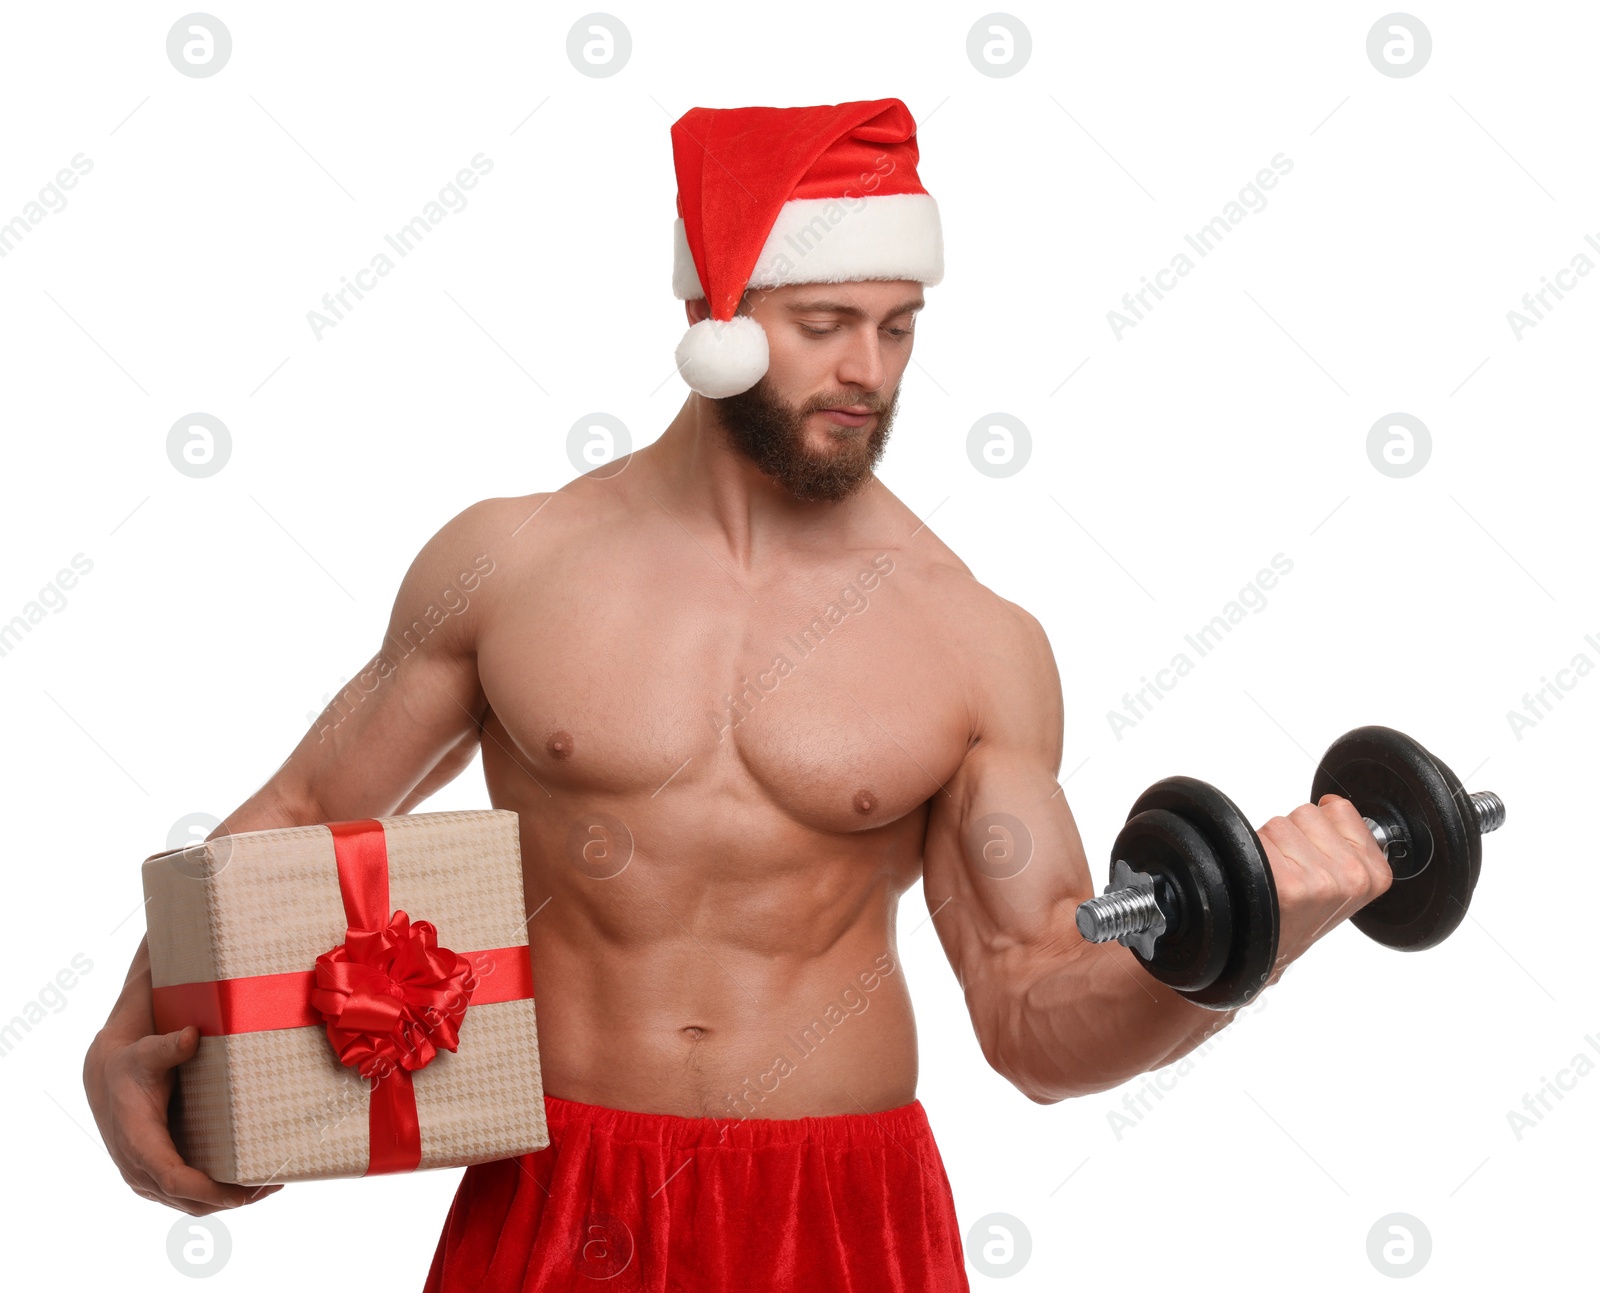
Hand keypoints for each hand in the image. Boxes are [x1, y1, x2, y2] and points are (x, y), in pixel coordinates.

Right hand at [83, 1023, 283, 1214]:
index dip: (206, 1190)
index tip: (240, 1194)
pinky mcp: (153, 1178)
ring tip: (266, 1187)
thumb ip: (169, 1047)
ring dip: (226, 1202)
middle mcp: (138, 1168)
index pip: (172, 1177)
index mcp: (138, 1142)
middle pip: (187, 1199)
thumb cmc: (132, 1065)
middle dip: (230, 1199)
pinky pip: (185, 1198)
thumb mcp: (147, 1052)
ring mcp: (144, 1178)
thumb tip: (192, 1036)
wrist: (108, 1078)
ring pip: (188, 1205)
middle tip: (271, 1185)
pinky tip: (245, 1186)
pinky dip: (214, 1197)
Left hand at [1257, 794, 1393, 982]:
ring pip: (1281, 823)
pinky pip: (1259, 838)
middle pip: (1307, 812)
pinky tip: (1263, 880)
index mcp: (1375, 874)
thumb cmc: (1303, 913)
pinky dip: (1252, 853)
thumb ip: (1347, 840)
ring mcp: (1320, 880)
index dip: (1319, 827)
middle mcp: (1352, 877)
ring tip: (1278, 875)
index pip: (1340, 809)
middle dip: (1294, 835)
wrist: (1271, 951)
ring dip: (1272, 844)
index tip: (1318, 855)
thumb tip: (1331, 802)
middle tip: (1293, 869)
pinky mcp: (1287, 883)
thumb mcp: (1346, 882)